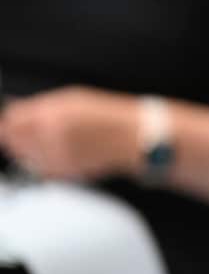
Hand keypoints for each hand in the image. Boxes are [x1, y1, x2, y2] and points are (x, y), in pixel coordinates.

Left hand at [0, 86, 137, 179]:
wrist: (133, 139)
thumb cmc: (109, 117)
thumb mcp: (73, 100)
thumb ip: (40, 106)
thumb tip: (15, 110)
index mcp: (51, 116)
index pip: (12, 119)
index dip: (10, 119)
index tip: (11, 121)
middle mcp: (49, 138)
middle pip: (13, 140)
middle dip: (17, 135)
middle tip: (31, 131)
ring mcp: (56, 158)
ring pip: (25, 157)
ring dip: (31, 150)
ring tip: (53, 141)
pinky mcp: (64, 174)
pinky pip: (41, 170)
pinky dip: (45, 163)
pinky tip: (62, 153)